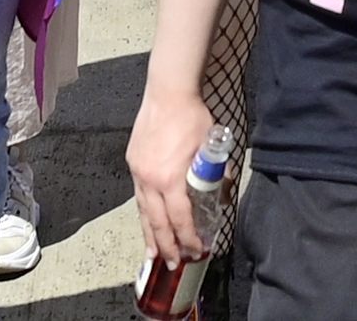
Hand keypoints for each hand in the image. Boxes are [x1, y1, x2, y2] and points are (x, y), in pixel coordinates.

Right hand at [127, 88, 215, 270]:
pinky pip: (138, 196)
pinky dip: (143, 213)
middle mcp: (150, 181)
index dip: (188, 237)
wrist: (167, 93)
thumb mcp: (211, 146)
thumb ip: (216, 169)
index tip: (195, 250)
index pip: (179, 218)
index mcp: (170, 179)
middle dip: (166, 245)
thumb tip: (223, 188)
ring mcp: (138, 173)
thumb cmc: (192, 117)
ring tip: (153, 254)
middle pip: (157, 222)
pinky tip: (147, 220)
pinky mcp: (133, 164)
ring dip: (149, 234)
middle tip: (172, 264)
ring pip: (143, 212)